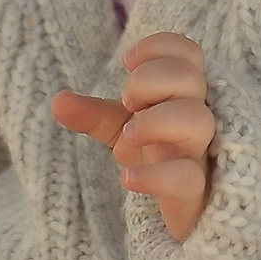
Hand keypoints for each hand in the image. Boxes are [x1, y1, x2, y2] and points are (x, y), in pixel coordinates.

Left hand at [53, 29, 217, 242]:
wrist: (181, 211)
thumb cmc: (158, 156)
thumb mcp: (123, 130)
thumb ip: (94, 114)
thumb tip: (58, 100)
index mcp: (186, 96)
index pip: (189, 52)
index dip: (158, 48)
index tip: (128, 62)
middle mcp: (199, 118)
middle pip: (191, 78)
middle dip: (149, 81)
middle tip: (129, 102)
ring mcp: (202, 155)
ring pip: (198, 121)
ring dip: (155, 120)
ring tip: (129, 135)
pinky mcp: (199, 193)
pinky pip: (187, 179)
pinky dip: (154, 175)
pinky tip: (127, 179)